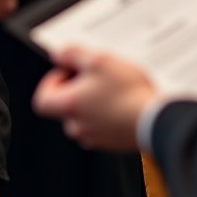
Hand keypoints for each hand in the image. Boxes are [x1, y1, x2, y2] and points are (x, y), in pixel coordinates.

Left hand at [32, 47, 156, 151]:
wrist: (154, 121)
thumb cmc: (128, 92)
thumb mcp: (99, 59)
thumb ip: (74, 54)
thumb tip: (60, 54)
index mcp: (69, 105)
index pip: (42, 98)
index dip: (53, 81)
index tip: (70, 71)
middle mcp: (77, 125)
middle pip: (65, 105)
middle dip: (78, 87)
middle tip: (98, 74)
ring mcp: (94, 136)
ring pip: (84, 115)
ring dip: (94, 100)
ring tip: (115, 86)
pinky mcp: (110, 142)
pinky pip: (101, 124)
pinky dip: (107, 112)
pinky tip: (124, 100)